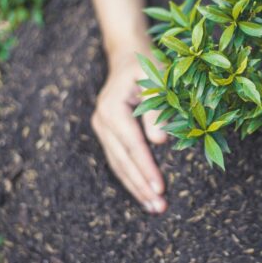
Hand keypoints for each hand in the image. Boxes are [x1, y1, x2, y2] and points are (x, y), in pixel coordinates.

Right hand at [91, 48, 167, 213]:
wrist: (127, 54)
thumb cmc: (148, 64)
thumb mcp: (157, 79)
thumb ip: (157, 110)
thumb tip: (160, 141)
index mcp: (113, 109)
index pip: (132, 146)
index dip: (146, 168)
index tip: (160, 188)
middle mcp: (102, 121)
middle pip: (122, 161)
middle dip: (141, 186)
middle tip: (159, 207)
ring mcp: (101, 128)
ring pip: (118, 165)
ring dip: (135, 188)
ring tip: (154, 208)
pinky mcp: (107, 133)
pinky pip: (118, 160)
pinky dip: (130, 178)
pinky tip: (143, 193)